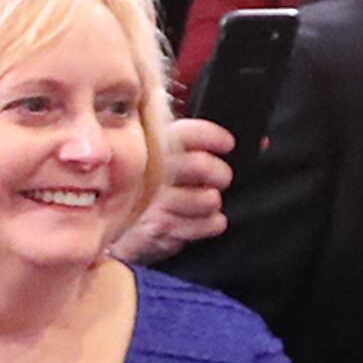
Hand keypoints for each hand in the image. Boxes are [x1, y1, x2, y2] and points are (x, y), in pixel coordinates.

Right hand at [116, 116, 234, 261]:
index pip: (186, 133)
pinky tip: (200, 220)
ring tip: (203, 202)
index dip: (212, 136)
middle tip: (220, 179)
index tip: (227, 144)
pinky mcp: (161, 229)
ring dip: (212, 201)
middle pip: (201, 166)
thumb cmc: (139, 192)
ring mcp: (154, 203)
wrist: (104, 229)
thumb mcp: (156, 161)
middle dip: (221, 173)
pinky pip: (207, 225)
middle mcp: (149, 175)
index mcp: (149, 150)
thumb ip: (192, 148)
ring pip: (208, 199)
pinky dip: (212, 223)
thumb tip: (258, 143)